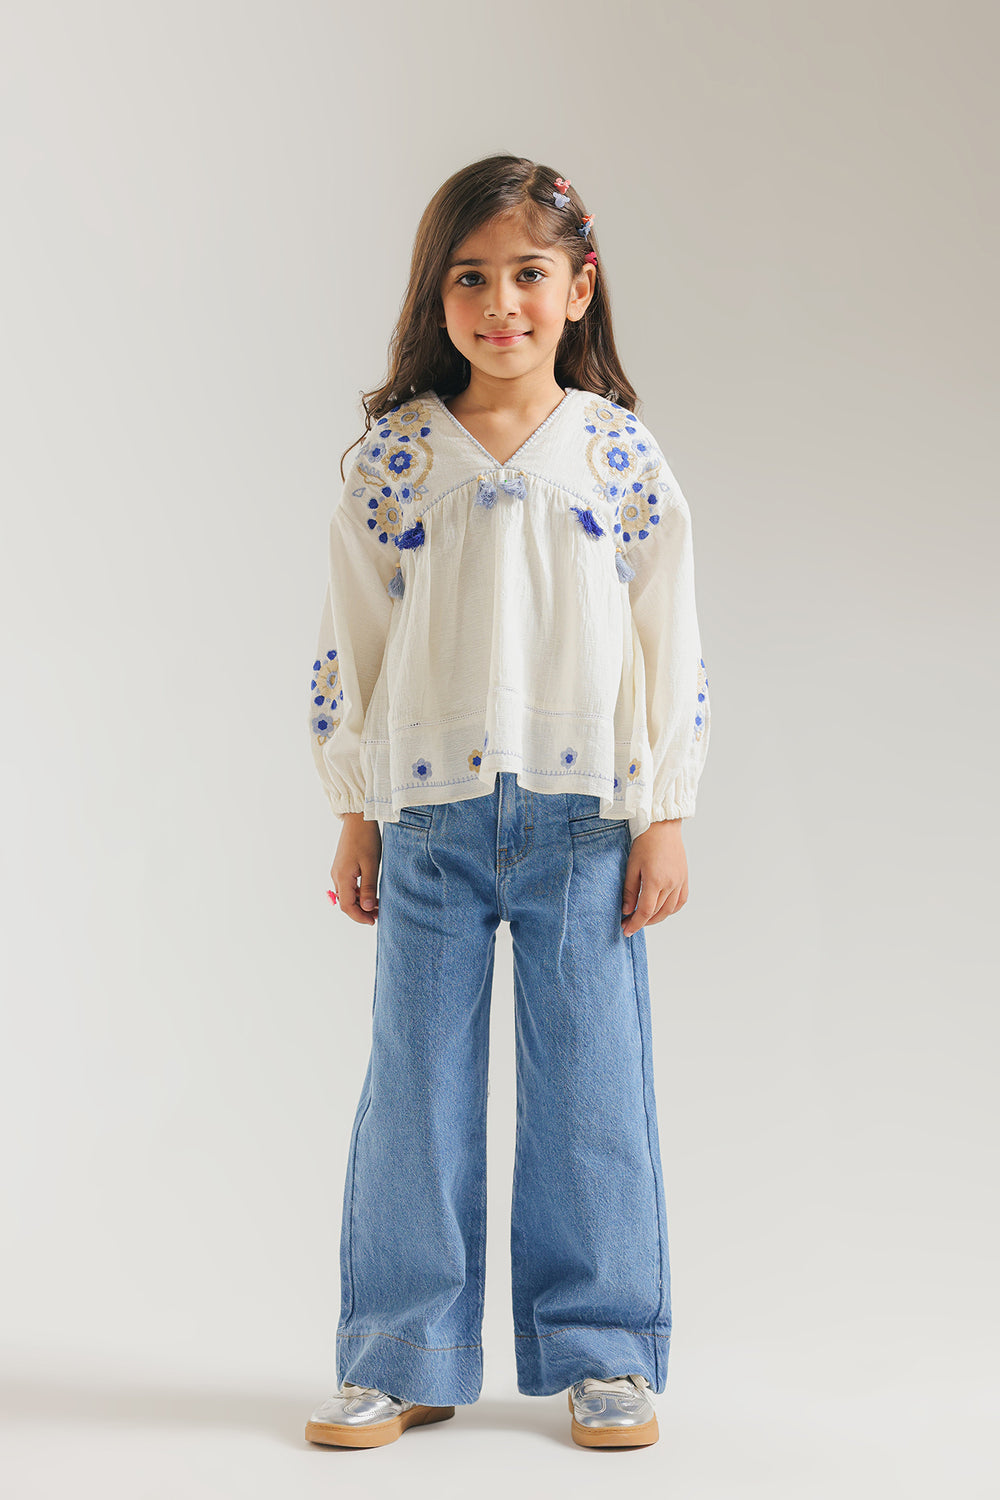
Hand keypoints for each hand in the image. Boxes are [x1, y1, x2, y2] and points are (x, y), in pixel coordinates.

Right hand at [330, 812, 381, 925]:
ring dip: (360, 903)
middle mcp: (336, 876)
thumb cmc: (366, 839)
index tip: (373, 921)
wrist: (358, 819)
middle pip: (345, 903)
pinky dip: (358, 893)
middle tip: (378, 915)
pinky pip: (348, 886)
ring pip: (347, 895)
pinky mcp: (342, 867)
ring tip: (377, 904)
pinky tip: (370, 893)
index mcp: (342, 877)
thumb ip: (368, 888)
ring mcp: (338, 871)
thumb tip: (366, 908)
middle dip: (361, 912)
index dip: (359, 917)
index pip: (346, 906)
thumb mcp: (371, 865)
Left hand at [621, 819, 688, 934]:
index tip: (626, 930)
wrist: (662, 827)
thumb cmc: (645, 842)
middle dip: (643, 922)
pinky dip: (671, 909)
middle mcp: (671, 884)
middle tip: (630, 924)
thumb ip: (630, 891)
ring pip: (670, 910)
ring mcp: (680, 882)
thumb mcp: (631, 866)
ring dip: (657, 918)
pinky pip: (680, 901)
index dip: (635, 924)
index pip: (645, 911)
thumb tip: (628, 910)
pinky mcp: (684, 878)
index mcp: (656, 881)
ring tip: (644, 918)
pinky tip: (662, 910)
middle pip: (658, 913)